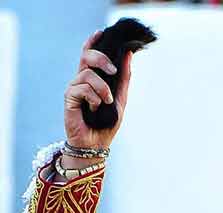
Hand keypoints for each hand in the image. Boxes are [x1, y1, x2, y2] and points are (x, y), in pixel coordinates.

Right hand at [64, 30, 132, 149]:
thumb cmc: (106, 124)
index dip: (92, 42)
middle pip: (86, 56)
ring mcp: (74, 88)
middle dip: (102, 59)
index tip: (101, 33)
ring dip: (102, 88)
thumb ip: (124, 79)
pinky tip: (95, 108)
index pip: (89, 55)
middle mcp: (81, 81)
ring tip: (106, 102)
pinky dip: (93, 98)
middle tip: (113, 71)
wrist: (96, 145)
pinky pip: (82, 88)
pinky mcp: (69, 98)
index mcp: (92, 79)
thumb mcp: (120, 99)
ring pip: (88, 74)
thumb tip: (129, 55)